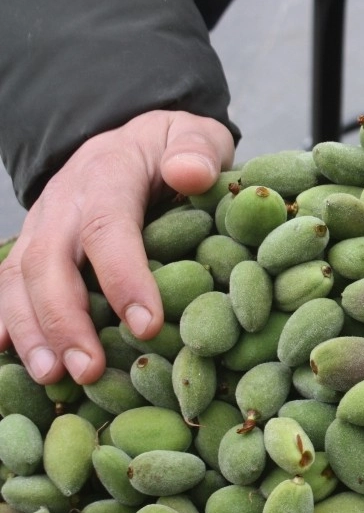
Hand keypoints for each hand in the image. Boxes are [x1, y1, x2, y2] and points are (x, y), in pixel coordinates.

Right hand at [0, 111, 233, 384]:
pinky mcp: (33, 244)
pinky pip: (8, 283)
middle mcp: (64, 200)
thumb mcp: (193, 135)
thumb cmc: (172, 147)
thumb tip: (190, 174)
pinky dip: (4, 320)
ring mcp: (42, 223)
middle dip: (65, 320)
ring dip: (32, 331)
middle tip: (88, 370)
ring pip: (20, 277)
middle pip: (50, 261)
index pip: (107, 228)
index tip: (146, 326)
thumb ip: (196, 150)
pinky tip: (9, 359)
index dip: (123, 278)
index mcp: (108, 173)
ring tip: (52, 378)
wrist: (131, 136)